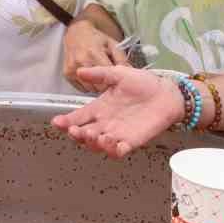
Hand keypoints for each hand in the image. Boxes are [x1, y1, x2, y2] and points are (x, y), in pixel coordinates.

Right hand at [51, 66, 182, 154]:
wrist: (165, 93)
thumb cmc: (142, 83)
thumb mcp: (118, 74)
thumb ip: (99, 74)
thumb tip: (80, 71)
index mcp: (99, 108)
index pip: (78, 117)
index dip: (66, 122)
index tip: (57, 122)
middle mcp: (105, 123)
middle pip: (84, 134)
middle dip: (77, 134)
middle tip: (75, 130)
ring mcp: (117, 133)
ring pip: (98, 145)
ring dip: (93, 143)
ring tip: (93, 135)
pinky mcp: (132, 141)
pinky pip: (119, 151)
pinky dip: (114, 150)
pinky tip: (113, 144)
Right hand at [60, 20, 128, 86]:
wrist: (76, 33)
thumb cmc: (95, 38)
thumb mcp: (113, 44)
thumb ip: (122, 60)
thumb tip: (131, 74)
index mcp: (94, 53)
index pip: (107, 78)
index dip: (114, 82)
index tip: (117, 81)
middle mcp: (81, 62)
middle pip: (98, 86)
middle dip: (106, 85)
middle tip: (109, 78)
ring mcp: (72, 69)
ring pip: (90, 89)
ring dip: (97, 86)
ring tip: (99, 76)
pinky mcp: (67, 74)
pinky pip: (82, 88)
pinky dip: (88, 85)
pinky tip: (90, 76)